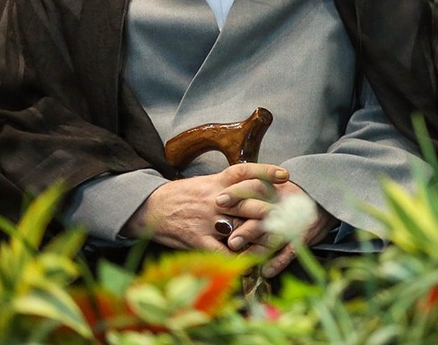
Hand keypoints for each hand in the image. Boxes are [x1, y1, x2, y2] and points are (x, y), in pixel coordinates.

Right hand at [122, 163, 290, 249]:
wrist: (150, 208)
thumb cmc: (183, 195)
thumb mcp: (206, 182)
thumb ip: (230, 185)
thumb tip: (258, 184)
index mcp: (218, 182)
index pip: (245, 172)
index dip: (266, 172)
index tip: (286, 174)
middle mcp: (215, 199)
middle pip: (250, 203)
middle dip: (270, 212)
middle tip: (288, 218)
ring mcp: (207, 220)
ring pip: (240, 228)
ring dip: (259, 238)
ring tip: (276, 243)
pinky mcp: (198, 239)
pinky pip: (223, 251)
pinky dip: (237, 259)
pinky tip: (249, 264)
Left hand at [216, 174, 334, 278]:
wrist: (320, 200)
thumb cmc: (288, 196)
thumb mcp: (271, 186)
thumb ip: (249, 190)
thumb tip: (218, 200)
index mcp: (272, 190)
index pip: (252, 187)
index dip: (236, 194)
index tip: (219, 200)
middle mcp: (281, 207)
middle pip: (261, 216)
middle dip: (246, 229)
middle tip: (231, 241)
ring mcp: (293, 223)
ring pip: (273, 237)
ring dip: (258, 250)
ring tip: (243, 260)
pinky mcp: (303, 237)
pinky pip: (290, 251)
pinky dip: (278, 262)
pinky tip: (266, 272)